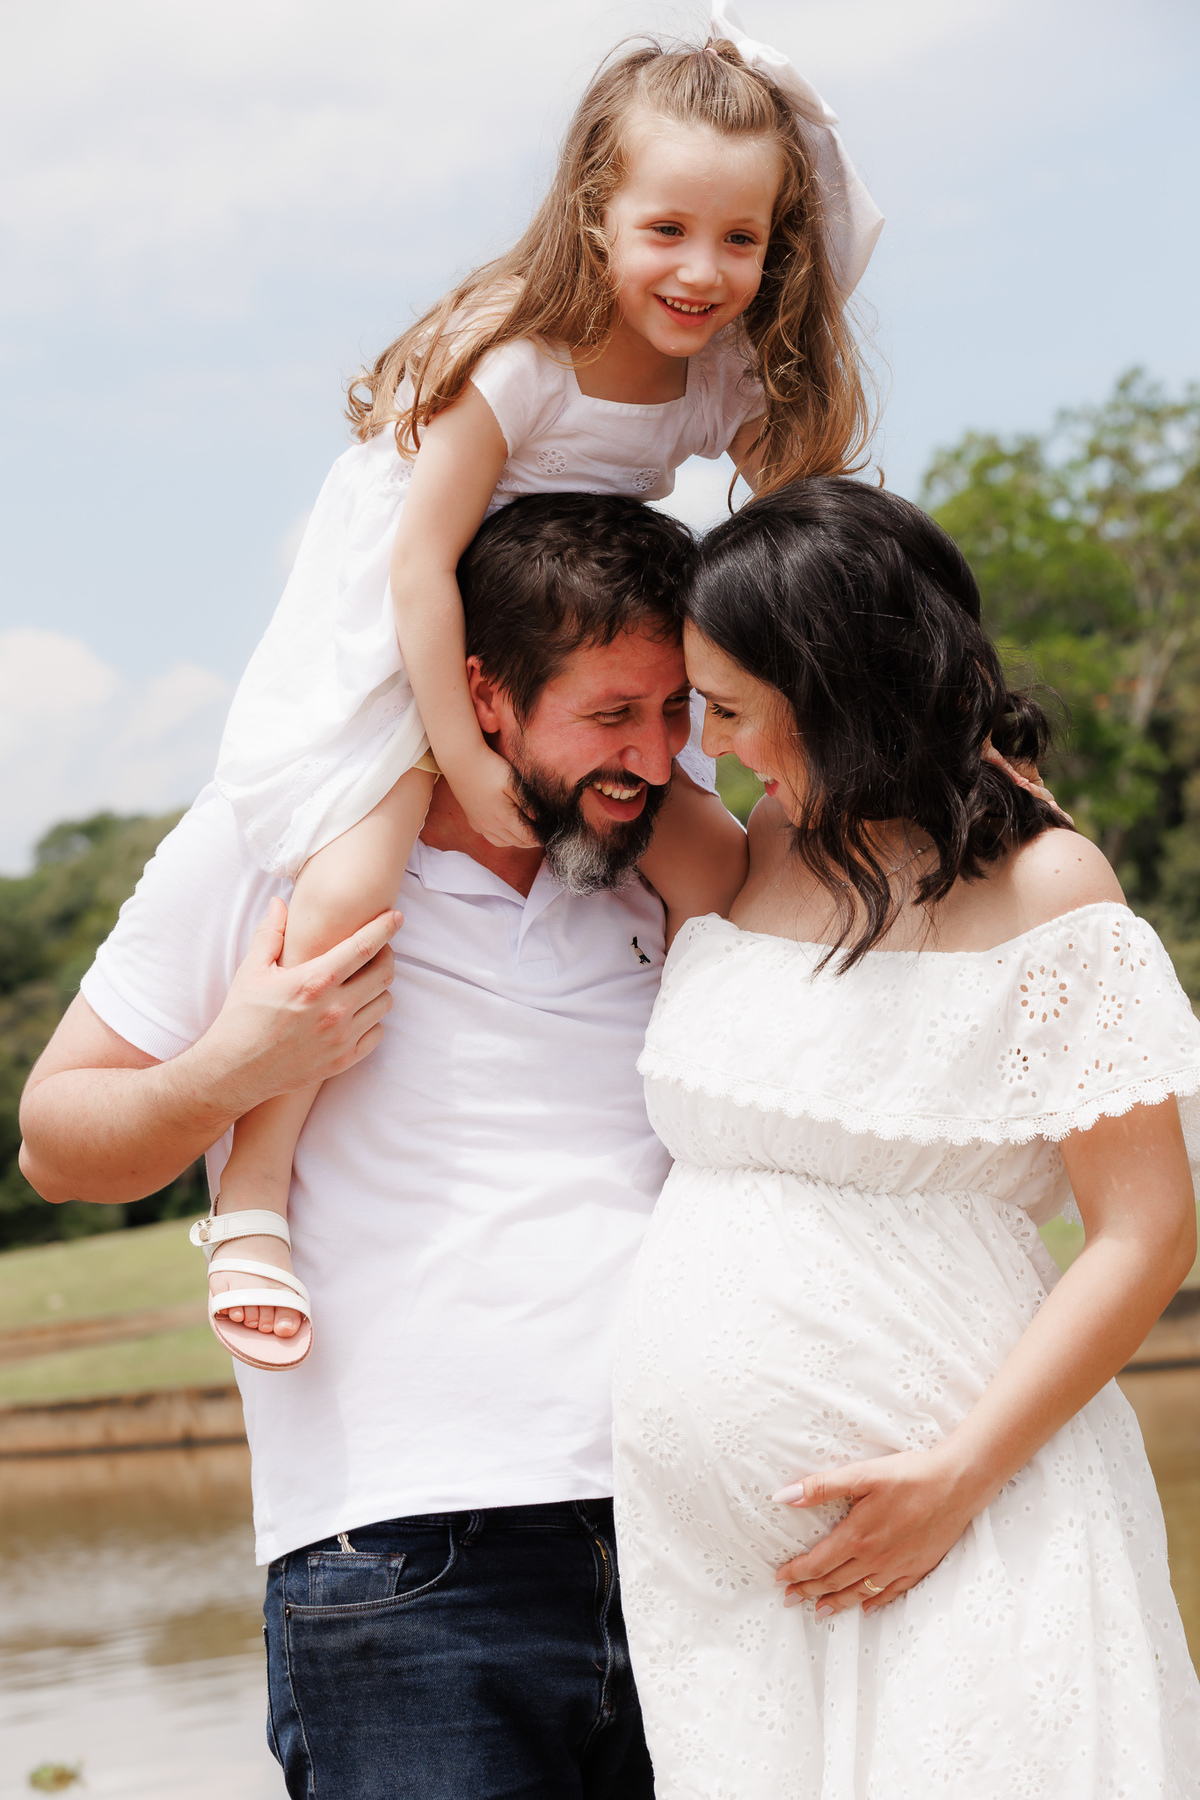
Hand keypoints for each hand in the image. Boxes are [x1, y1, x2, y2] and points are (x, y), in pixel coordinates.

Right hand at [188, 898, 399, 1115]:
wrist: (234, 1070)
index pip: (364, 946)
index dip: (385, 928)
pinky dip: (372, 1019)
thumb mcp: (252, 970)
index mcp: (314, 981)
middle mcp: (334, 1009)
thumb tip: (280, 903)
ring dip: (379, 988)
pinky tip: (356, 1012)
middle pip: (384, 974)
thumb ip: (270, 933)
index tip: (396, 917)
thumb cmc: (241, 1017)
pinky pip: (377, 1033)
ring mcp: (342, 1037)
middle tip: (376, 951)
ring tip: (363, 982)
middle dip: (386, 956)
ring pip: (384, 1003)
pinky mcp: (343, 1060)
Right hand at [453, 748, 538, 848]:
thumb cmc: (490, 768)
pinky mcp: (472, 819)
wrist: (461, 760)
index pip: (528, 837)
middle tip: (542, 835)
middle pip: (516, 842)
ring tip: (525, 834)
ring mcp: (479, 824)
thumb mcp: (514, 782)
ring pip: (501, 843)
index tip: (550, 835)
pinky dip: (500, 837)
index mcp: (504, 818)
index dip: (541, 838)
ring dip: (516, 841)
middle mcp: (491, 826)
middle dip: (531, 841)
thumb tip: (540, 819)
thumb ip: (528, 803)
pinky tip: (504, 828)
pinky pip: (488, 836)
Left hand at [772, 1446, 981, 1617]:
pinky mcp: (918, 1567)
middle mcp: (875, 1558)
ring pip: (860, 1592)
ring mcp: (898, 1566)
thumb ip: (821, 1487)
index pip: (818, 1562)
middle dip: (809, 1591)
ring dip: (836, 1603)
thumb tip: (783, 1497)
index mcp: (858, 1536)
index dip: (796, 1572)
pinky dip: (874, 1602)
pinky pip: (891, 1593)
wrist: (957, 1484)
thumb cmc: (908, 1475)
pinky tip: (865, 1607)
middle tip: (789, 1600)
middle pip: (834, 1582)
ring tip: (818, 1612)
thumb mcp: (861, 1474)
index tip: (780, 1579)